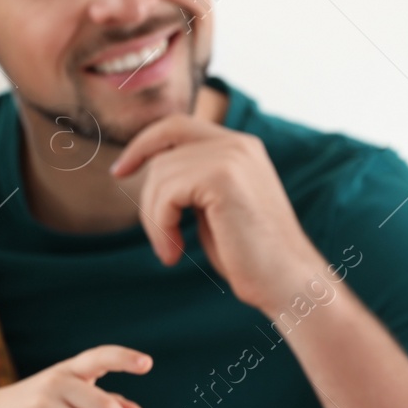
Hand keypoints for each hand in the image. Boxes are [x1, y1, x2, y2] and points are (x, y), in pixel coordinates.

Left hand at [110, 115, 323, 310]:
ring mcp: (232, 156)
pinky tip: (175, 252)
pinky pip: (167, 193)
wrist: (288, 282)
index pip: (177, 125)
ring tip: (171, 251)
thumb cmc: (251, 256)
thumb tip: (151, 170)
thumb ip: (192, 183)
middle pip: (163, 148)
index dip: (143, 143)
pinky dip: (160, 226)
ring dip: (155, 220)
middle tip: (160, 237)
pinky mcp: (223, 177)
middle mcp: (238, 143)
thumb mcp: (215, 208)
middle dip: (148, 195)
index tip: (120, 171)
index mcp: (240, 146)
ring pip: (160, 174)